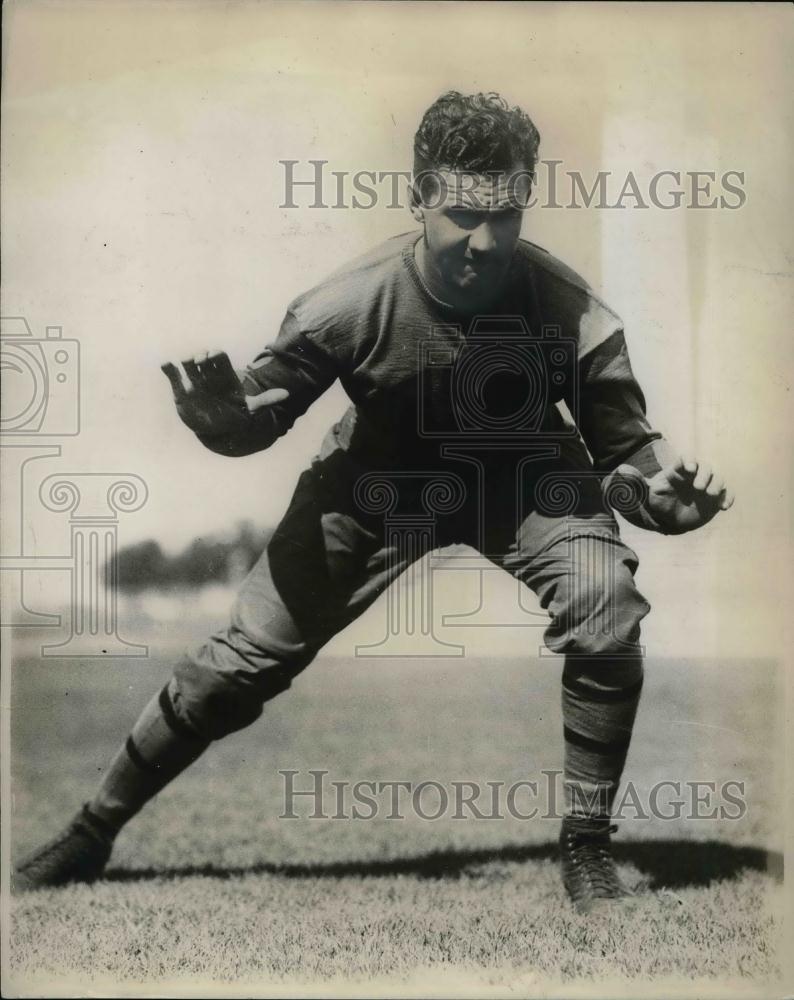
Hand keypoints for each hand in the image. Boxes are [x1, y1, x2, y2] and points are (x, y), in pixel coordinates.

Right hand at [161, 350, 288, 436]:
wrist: (213, 428)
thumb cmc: (232, 416)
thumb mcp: (249, 409)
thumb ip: (266, 400)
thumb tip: (287, 394)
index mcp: (223, 375)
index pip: (219, 356)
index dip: (216, 354)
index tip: (214, 357)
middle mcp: (208, 375)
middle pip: (203, 357)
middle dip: (202, 356)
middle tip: (201, 361)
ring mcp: (194, 381)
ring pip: (188, 364)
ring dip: (186, 360)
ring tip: (186, 362)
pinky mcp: (180, 388)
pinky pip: (172, 374)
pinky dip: (168, 368)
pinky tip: (166, 364)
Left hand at [614, 456, 734, 533]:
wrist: (671, 519)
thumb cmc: (659, 502)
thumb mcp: (647, 494)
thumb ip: (638, 483)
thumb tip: (621, 470)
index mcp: (680, 471)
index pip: (687, 459)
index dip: (690, 461)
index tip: (688, 469)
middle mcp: (695, 476)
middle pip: (705, 467)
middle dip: (704, 474)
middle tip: (698, 488)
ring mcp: (707, 486)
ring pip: (718, 478)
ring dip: (717, 484)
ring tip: (709, 495)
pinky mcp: (716, 498)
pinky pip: (727, 494)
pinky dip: (728, 497)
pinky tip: (724, 507)